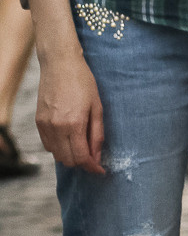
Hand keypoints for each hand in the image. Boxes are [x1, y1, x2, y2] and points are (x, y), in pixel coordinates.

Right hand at [34, 45, 104, 173]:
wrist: (60, 65)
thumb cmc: (83, 83)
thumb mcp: (97, 107)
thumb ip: (97, 134)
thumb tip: (97, 157)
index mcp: (73, 124)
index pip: (80, 157)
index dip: (92, 167)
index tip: (101, 170)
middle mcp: (56, 128)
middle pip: (67, 160)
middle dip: (82, 163)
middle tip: (94, 158)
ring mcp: (44, 126)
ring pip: (56, 154)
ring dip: (70, 155)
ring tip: (83, 146)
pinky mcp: (38, 123)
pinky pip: (47, 145)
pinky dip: (59, 147)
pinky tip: (69, 138)